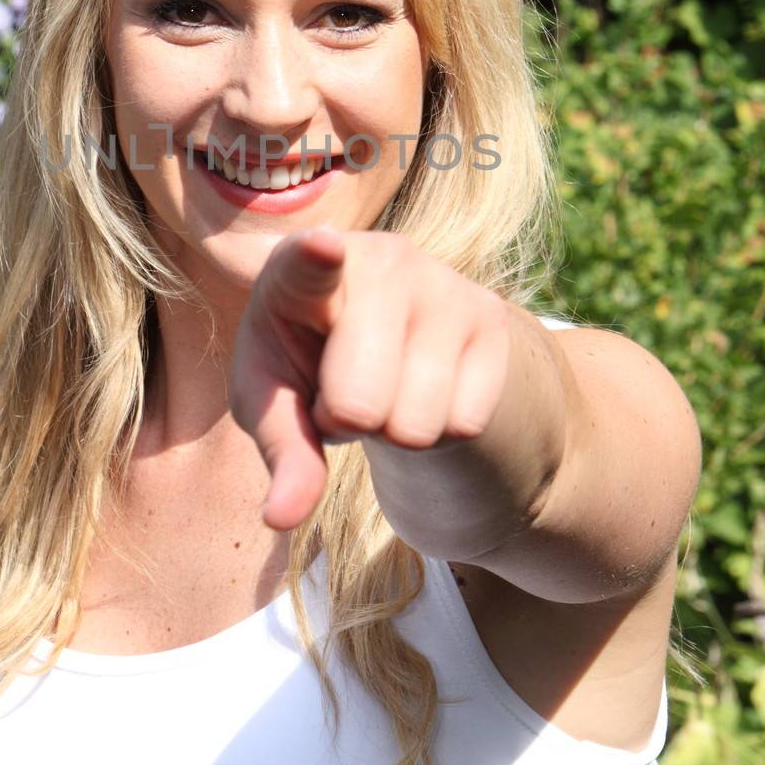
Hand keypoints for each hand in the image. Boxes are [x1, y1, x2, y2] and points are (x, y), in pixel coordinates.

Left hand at [229, 227, 512, 531]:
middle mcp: (382, 259)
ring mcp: (443, 283)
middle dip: (344, 421)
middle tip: (339, 387)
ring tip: (378, 385)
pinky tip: (416, 387)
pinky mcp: (491, 316)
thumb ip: (281, 452)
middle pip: (360, 403)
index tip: (322, 247)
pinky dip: (436, 430)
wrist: (382, 335)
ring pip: (416, 424)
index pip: (307, 263)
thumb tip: (281, 518)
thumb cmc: (304, 360)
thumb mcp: (273, 401)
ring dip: (391, 430)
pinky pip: (464, 424)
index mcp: (301, 266)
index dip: (314, 259)